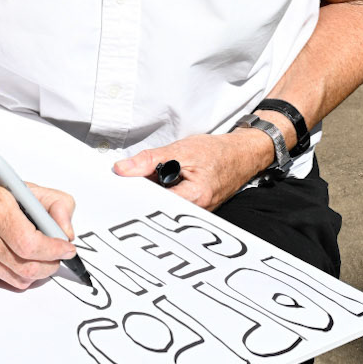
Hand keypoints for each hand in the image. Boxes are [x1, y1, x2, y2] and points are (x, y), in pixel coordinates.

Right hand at [0, 162, 76, 288]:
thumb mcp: (21, 184)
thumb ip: (54, 204)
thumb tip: (67, 234)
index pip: (30, 242)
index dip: (54, 250)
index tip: (67, 248)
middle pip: (25, 266)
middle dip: (50, 265)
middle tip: (58, 256)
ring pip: (16, 278)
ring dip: (34, 271)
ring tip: (37, 254)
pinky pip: (0, 278)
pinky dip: (14, 271)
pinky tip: (11, 253)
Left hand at [114, 128, 275, 211]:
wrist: (240, 155)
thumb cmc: (216, 152)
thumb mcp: (180, 150)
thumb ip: (149, 160)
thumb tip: (122, 170)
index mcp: (195, 197)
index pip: (155, 203)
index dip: (137, 194)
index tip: (122, 187)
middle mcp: (197, 212)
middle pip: (157, 208)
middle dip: (143, 194)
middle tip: (130, 183)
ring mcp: (196, 213)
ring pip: (163, 207)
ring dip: (153, 193)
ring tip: (150, 179)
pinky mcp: (194, 210)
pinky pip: (171, 205)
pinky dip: (162, 193)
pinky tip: (159, 184)